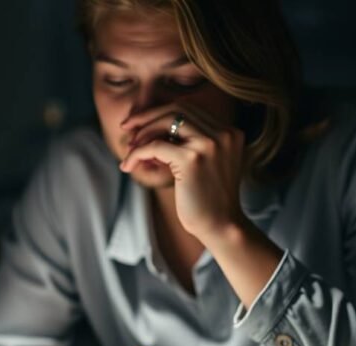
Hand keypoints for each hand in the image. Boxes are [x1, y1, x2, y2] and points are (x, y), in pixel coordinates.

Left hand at [119, 103, 246, 241]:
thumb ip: (188, 144)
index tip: (139, 124)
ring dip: (142, 134)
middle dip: (147, 116)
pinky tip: (128, 165)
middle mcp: (223, 133)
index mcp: (229, 132)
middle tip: (126, 128)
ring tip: (129, 150)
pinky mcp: (192, 159)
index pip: (189, 108)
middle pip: (177, 109)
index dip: (159, 112)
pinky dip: (137, 153)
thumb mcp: (204, 164)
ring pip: (165, 122)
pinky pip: (155, 147)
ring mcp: (210, 144)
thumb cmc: (207, 200)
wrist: (221, 226)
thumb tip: (151, 130)